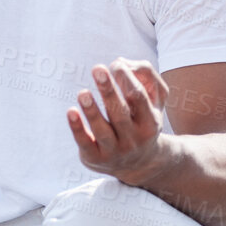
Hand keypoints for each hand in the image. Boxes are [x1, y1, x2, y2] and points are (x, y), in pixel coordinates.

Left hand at [68, 58, 169, 183]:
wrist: (138, 163)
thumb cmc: (142, 119)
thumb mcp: (155, 99)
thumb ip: (145, 75)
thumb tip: (120, 62)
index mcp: (150, 123)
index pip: (138, 97)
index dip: (127, 78)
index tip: (115, 64)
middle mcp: (134, 139)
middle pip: (120, 114)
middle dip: (109, 91)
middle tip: (97, 69)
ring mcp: (115, 151)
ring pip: (102, 131)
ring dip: (92, 111)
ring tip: (83, 93)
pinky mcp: (96, 158)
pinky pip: (85, 143)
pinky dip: (77, 128)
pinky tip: (71, 111)